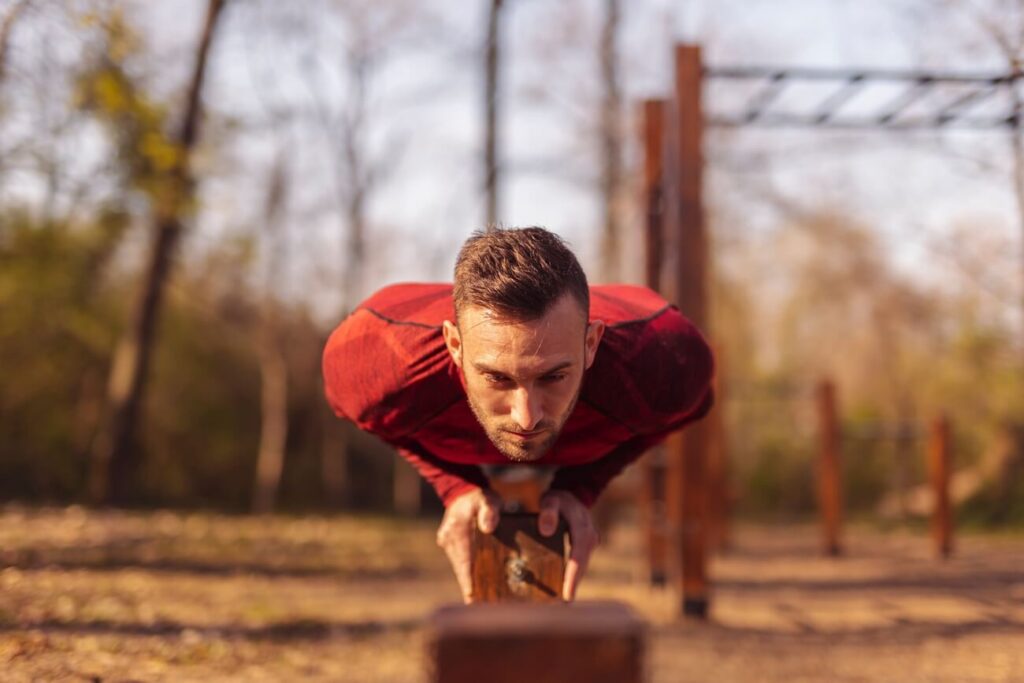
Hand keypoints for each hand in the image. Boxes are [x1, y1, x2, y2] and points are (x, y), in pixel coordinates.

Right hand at [435, 487, 500, 603]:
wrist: (462, 490)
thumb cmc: (479, 497)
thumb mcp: (488, 500)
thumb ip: (490, 512)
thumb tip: (489, 527)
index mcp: (456, 532)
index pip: (463, 564)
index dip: (468, 583)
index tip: (472, 601)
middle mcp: (449, 540)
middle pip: (461, 570)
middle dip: (470, 587)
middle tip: (480, 607)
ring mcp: (447, 542)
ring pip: (459, 567)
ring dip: (468, 580)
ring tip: (478, 602)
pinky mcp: (449, 543)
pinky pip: (459, 561)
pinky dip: (467, 571)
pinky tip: (476, 583)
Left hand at [538, 490, 597, 601]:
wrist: (571, 495)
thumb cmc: (558, 499)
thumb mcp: (551, 500)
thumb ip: (548, 511)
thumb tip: (546, 531)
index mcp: (582, 527)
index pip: (579, 554)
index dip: (573, 575)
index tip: (568, 595)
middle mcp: (590, 537)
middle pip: (582, 565)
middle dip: (573, 584)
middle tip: (563, 605)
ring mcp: (590, 542)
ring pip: (582, 566)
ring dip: (574, 582)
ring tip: (562, 602)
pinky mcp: (586, 547)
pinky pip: (580, 563)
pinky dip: (573, 575)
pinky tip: (563, 588)